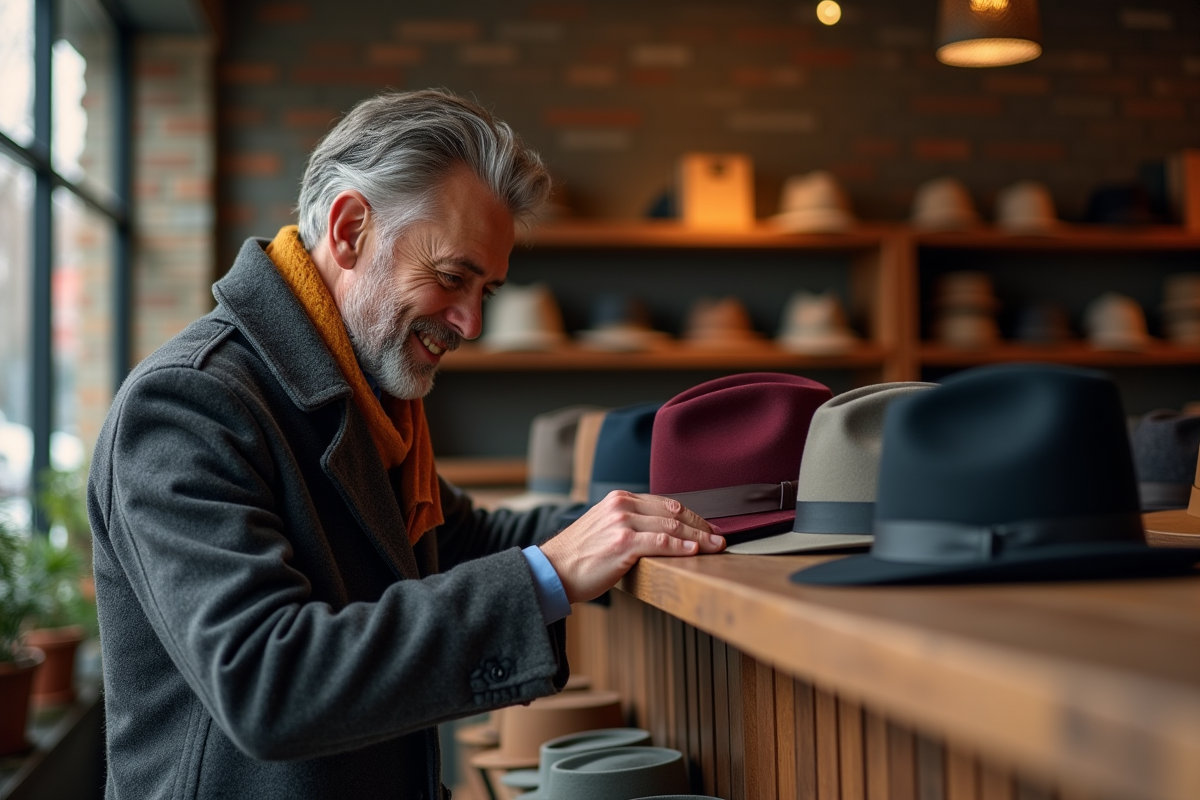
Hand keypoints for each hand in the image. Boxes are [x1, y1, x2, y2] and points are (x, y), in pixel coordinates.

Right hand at [539, 491, 723, 603]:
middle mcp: (622, 506)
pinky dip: (682, 547)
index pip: (666, 504)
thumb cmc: (578, 555)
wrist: (552, 569)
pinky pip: (661, 543)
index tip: (706, 527)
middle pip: (674, 513)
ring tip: (716, 546)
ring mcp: (622, 523)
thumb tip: (661, 533)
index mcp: (620, 499)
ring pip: (672, 527)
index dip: (691, 516)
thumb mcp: (604, 527)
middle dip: (701, 525)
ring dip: (699, 538)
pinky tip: (695, 552)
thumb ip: (629, 523)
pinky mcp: (623, 543)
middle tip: (719, 537)